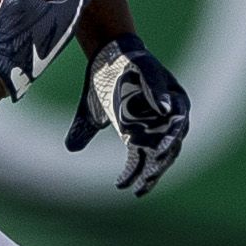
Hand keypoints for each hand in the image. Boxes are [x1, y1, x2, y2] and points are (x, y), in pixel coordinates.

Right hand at [64, 32, 189, 195]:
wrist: (107, 54)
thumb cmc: (104, 86)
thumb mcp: (92, 113)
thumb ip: (85, 132)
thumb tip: (71, 149)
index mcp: (144, 129)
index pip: (150, 159)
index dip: (144, 176)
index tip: (133, 192)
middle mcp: (161, 118)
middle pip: (167, 149)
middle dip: (157, 166)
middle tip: (146, 181)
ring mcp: (163, 97)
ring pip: (174, 123)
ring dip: (168, 139)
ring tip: (158, 157)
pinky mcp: (158, 75)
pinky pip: (163, 90)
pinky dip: (162, 99)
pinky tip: (163, 110)